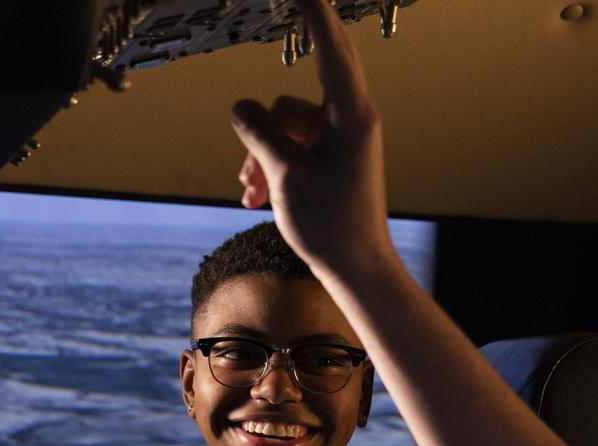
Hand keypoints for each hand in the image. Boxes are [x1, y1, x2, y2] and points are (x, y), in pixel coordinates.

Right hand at [229, 0, 396, 280]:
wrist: (356, 268)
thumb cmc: (331, 227)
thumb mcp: (286, 177)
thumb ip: (261, 135)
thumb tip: (240, 105)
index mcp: (353, 117)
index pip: (331, 50)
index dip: (314, 14)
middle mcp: (351, 120)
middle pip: (297, 96)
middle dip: (266, 124)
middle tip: (260, 143)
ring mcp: (341, 139)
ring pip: (285, 127)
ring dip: (261, 156)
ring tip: (251, 193)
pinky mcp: (331, 158)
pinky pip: (291, 146)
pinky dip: (272, 166)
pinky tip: (255, 196)